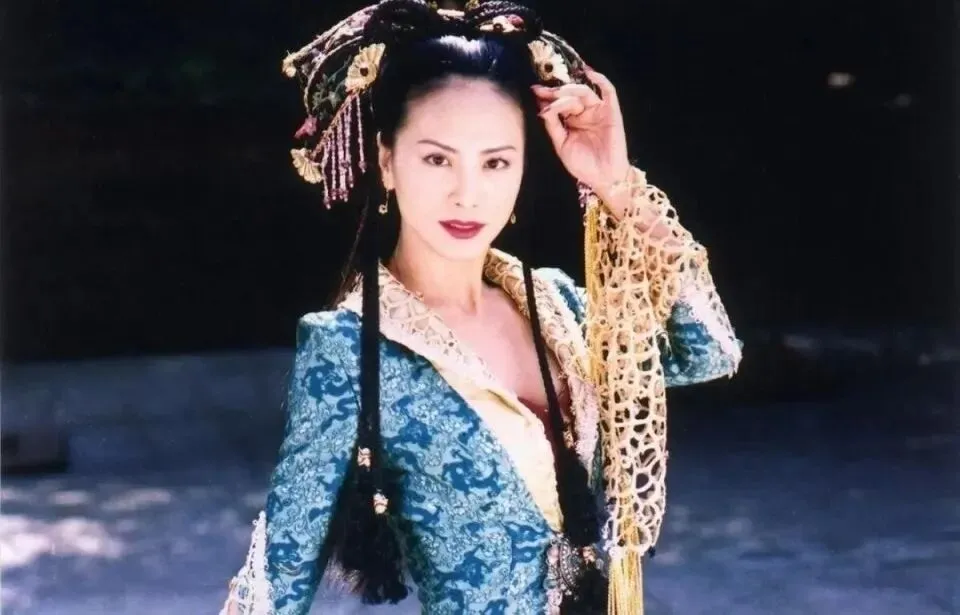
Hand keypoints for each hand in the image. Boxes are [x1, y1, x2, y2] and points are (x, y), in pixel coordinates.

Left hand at [533, 69, 630, 199]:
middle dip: (554, 92)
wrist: (602, 177)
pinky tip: (588, 73)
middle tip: (541, 91)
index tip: (534, 91)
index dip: (546, 97)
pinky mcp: (612, 112)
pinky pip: (608, 91)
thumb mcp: (561, 144)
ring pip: (583, 92)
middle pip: (569, 95)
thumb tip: (542, 107)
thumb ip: (553, 125)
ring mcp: (598, 111)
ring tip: (556, 93)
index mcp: (571, 120)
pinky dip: (600, 79)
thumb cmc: (582, 165)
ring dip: (569, 90)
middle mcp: (584, 113)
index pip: (558, 103)